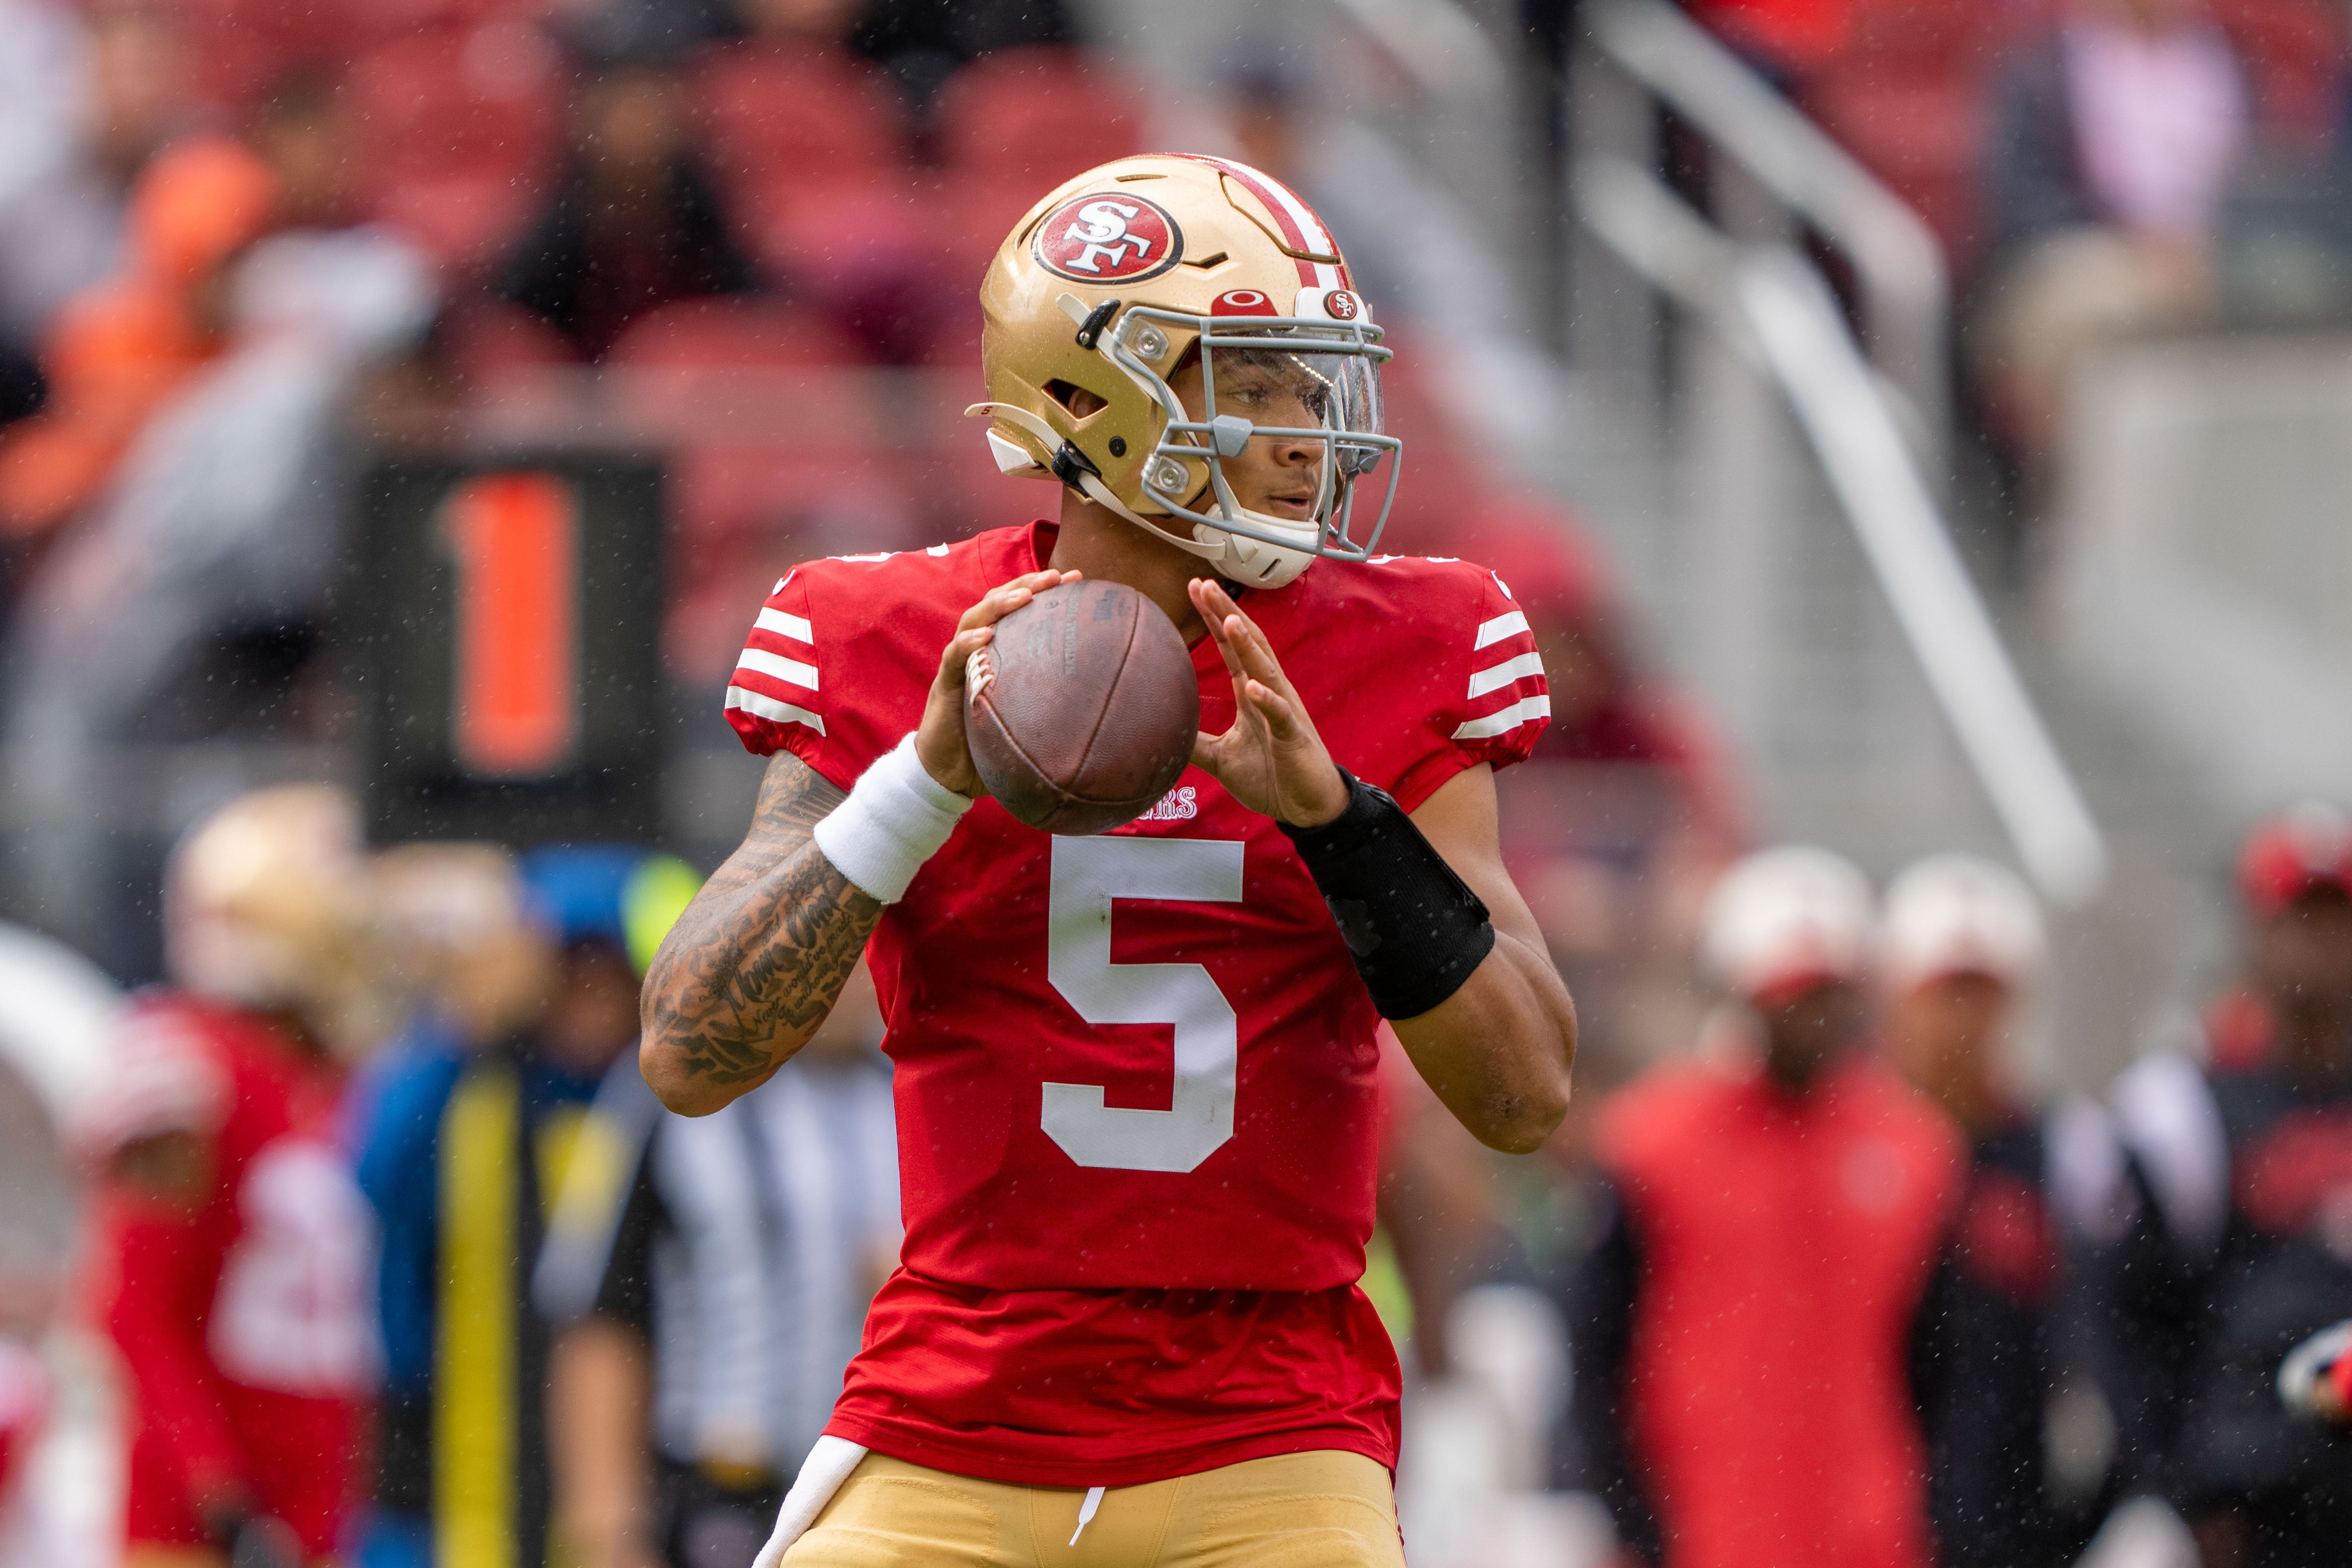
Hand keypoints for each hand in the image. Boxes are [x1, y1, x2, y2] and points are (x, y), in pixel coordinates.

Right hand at [915, 569, 1080, 795]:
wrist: (950, 773)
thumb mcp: (1031, 720)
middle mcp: (979, 650)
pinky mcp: (944, 684)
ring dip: (998, 604)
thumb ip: (1056, 706)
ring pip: (973, 620)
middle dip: (1026, 585)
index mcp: (1000, 652)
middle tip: (1056, 576)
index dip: (1045, 592)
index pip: (1021, 611)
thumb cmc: (993, 745)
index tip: (1078, 580)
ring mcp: (959, 664)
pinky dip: (967, 644)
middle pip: (998, 603)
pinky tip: (985, 636)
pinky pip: (953, 657)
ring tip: (1022, 595)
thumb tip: (1108, 710)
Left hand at [1187, 578, 1348, 826]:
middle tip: (1204, 584)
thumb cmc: (1272, 777)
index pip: (1232, 647)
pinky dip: (1267, 701)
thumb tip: (1160, 734)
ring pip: (1265, 670)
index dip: (1214, 617)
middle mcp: (1270, 693)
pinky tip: (1253, 687)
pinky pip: (1280, 715)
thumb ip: (1195, 742)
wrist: (1308, 806)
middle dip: (1226, 613)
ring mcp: (1284, 712)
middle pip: (1248, 644)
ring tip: (1229, 618)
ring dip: (1248, 645)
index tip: (1194, 588)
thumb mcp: (1222, 758)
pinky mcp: (1294, 737)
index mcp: (1253, 693)